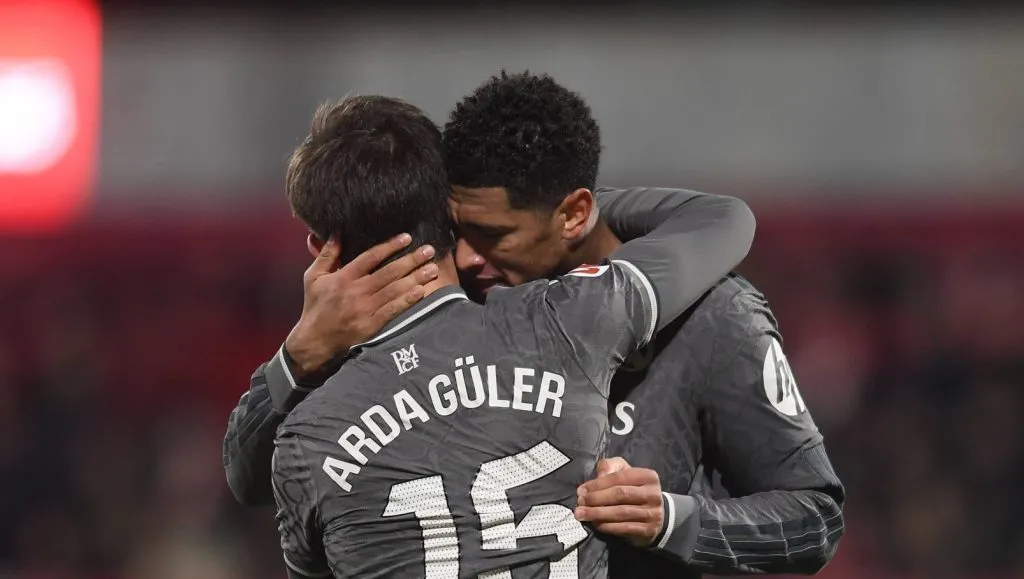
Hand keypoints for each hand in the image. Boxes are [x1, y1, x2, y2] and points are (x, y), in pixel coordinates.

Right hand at [285, 234, 437, 378]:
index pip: (370, 257)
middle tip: (429, 250)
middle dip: (411, 260)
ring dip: (415, 279)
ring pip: (394, 290)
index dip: (390, 246)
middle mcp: (356, 291)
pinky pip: (392, 311)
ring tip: (433, 269)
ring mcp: (364, 309)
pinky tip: (421, 292)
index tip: (407, 238)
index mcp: (343, 277)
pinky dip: (407, 301)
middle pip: (388, 272)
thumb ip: (327, 255)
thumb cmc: (315, 306)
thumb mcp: (313, 277)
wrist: (315, 340)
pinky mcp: (370, 326)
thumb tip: (337, 233)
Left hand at [575, 457, 664, 546]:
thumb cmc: (634, 490)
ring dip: (597, 513)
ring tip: (582, 514)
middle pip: (620, 494)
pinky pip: (624, 528)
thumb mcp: (624, 472)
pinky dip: (607, 526)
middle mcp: (653, 494)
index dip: (598, 484)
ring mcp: (653, 513)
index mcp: (648, 476)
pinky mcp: (648, 530)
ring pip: (621, 512)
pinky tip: (596, 524)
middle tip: (579, 503)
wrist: (656, 516)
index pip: (619, 478)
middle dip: (596, 498)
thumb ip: (610, 467)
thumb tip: (599, 476)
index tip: (581, 490)